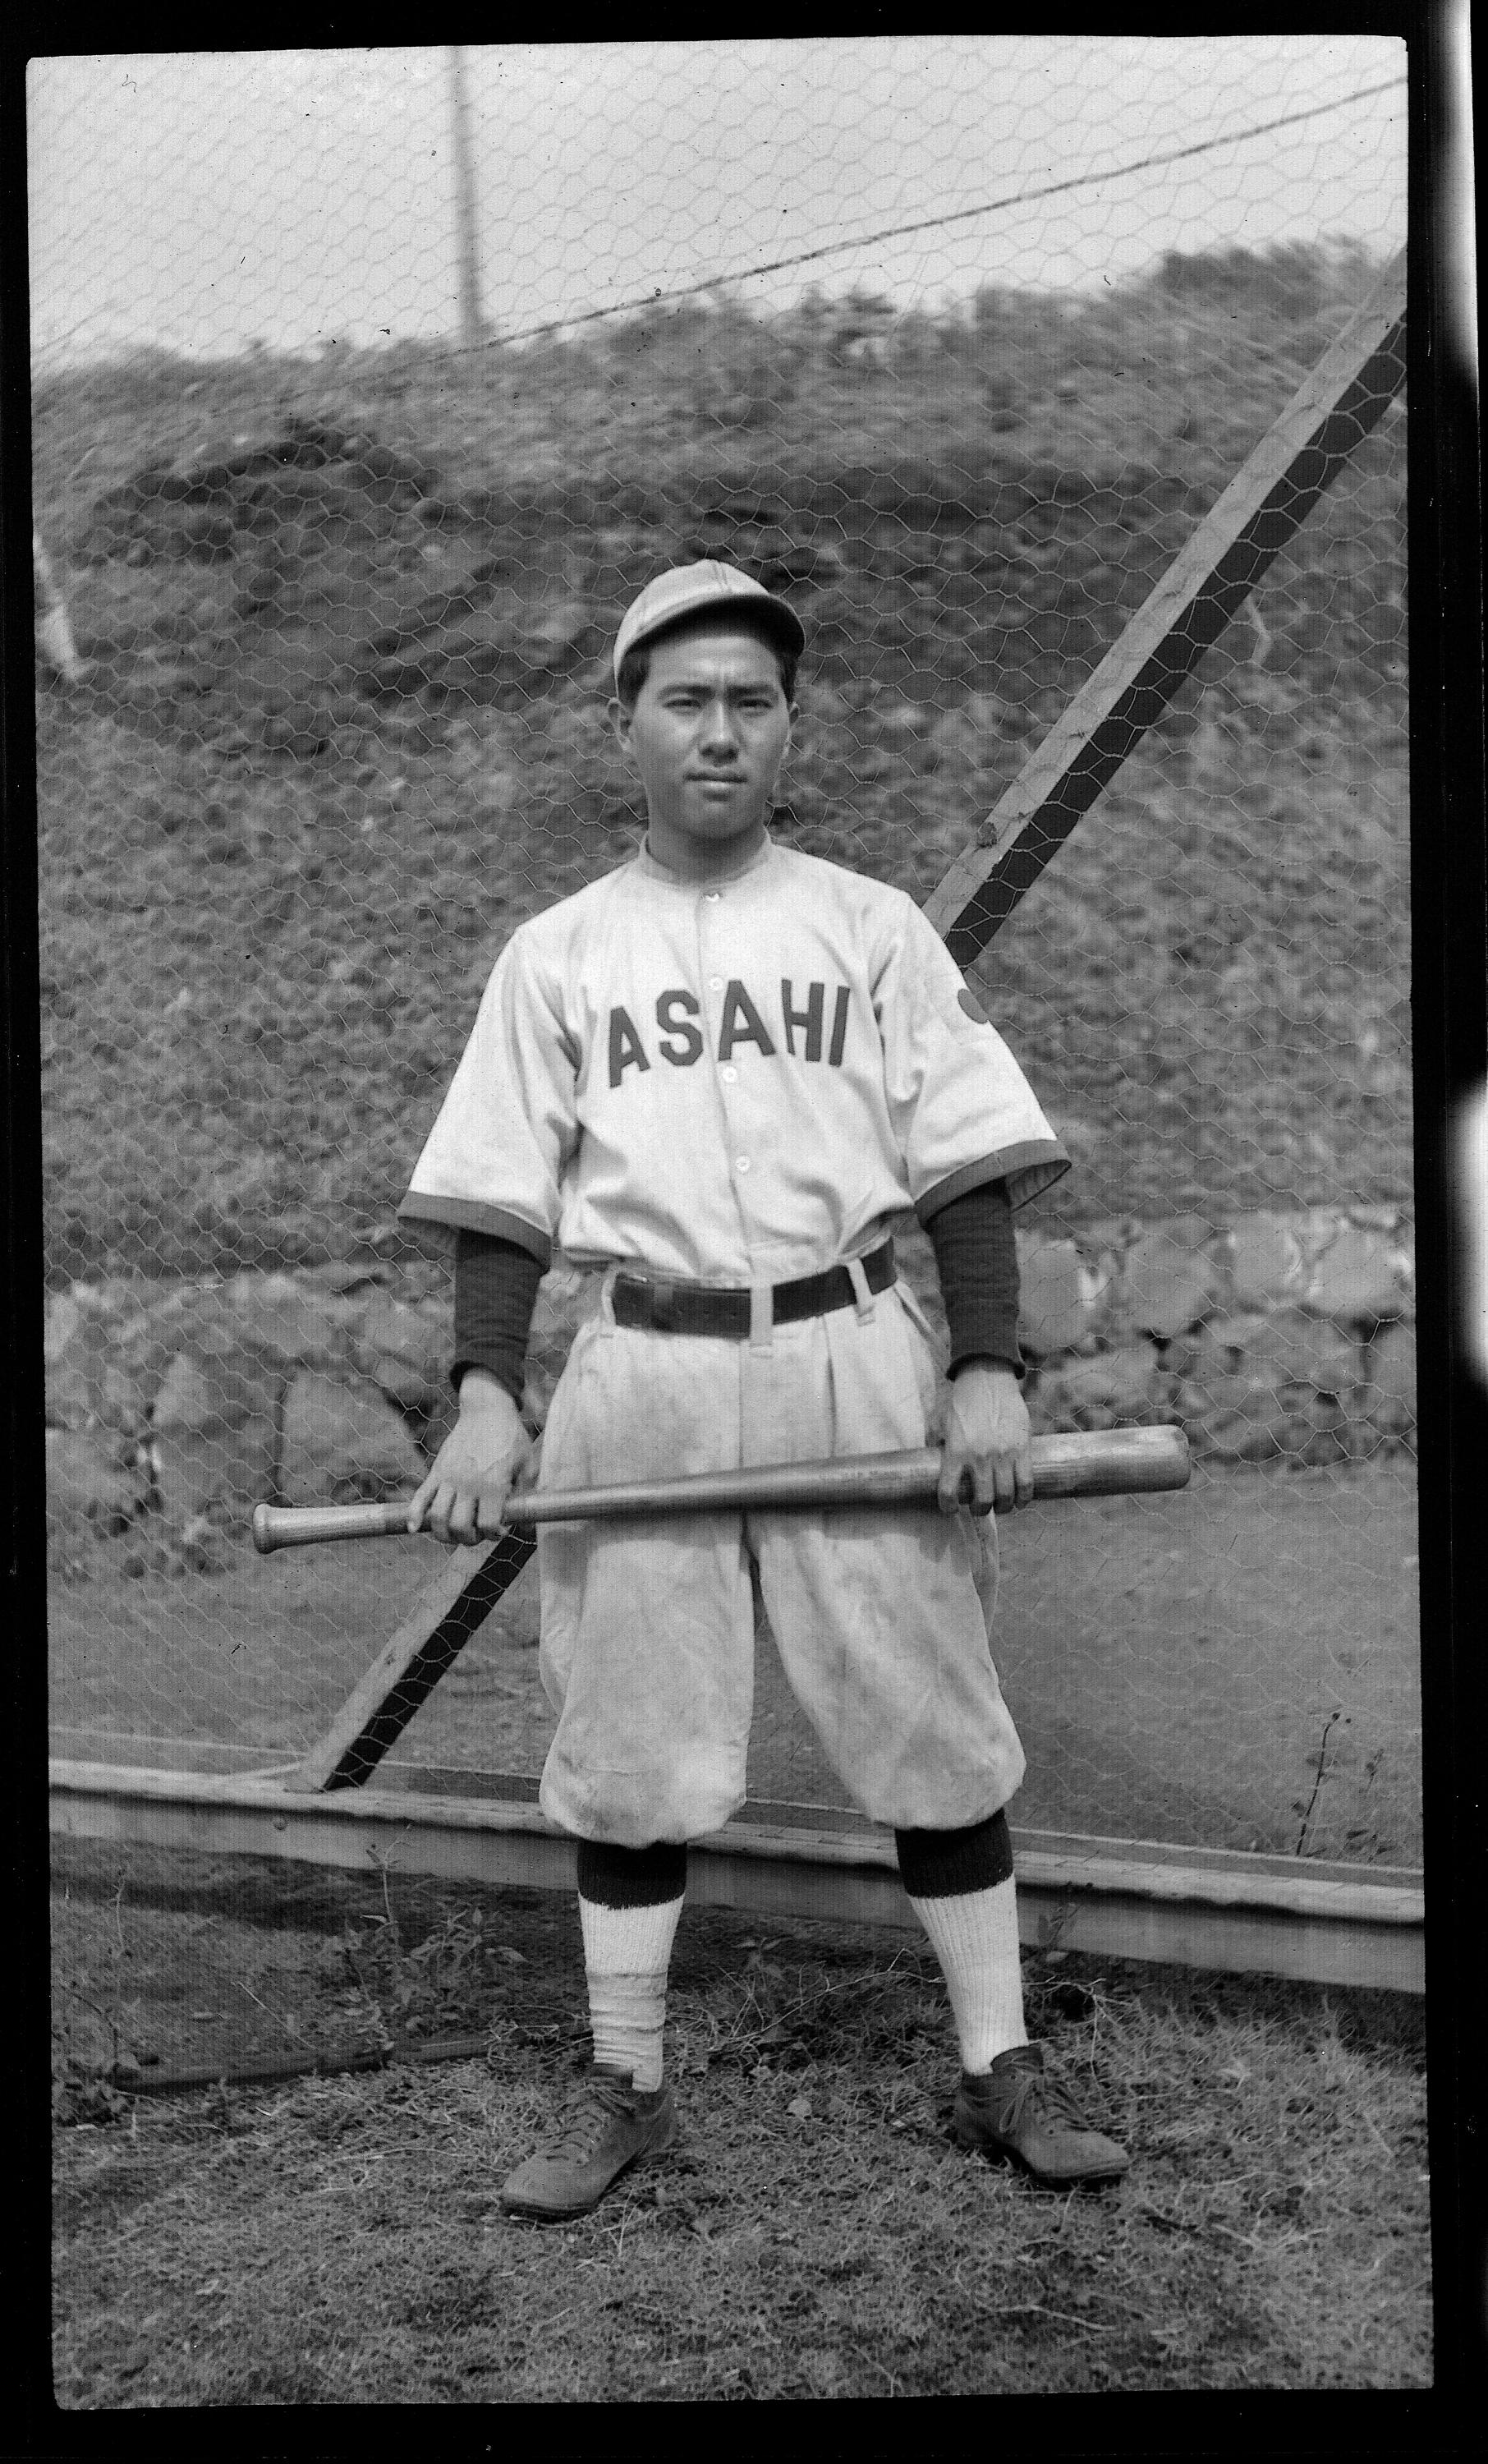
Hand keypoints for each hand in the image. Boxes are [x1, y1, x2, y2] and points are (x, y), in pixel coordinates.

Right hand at [406, 1371, 533, 1544]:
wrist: (487, 1409)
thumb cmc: (511, 1437)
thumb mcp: (528, 1464)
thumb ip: (527, 1495)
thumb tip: (529, 1527)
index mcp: (493, 1484)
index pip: (488, 1525)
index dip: (495, 1534)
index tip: (500, 1529)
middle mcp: (468, 1484)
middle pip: (460, 1526)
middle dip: (470, 1538)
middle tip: (478, 1532)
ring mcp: (448, 1477)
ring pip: (438, 1517)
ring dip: (445, 1534)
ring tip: (456, 1532)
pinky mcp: (436, 1471)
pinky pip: (419, 1497)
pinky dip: (414, 1515)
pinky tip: (414, 1527)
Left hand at [938, 1359, 1032, 1514]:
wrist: (987, 1379)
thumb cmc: (963, 1402)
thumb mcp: (943, 1425)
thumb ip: (941, 1448)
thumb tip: (936, 1468)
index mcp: (955, 1452)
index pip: (949, 1492)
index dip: (949, 1507)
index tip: (952, 1508)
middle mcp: (979, 1457)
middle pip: (983, 1500)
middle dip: (981, 1510)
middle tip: (981, 1508)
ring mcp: (1002, 1454)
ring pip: (1006, 1496)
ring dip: (1003, 1507)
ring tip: (1001, 1506)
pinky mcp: (1022, 1449)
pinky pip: (1026, 1483)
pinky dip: (1024, 1498)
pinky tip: (1020, 1500)